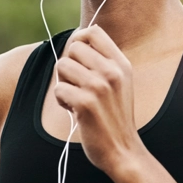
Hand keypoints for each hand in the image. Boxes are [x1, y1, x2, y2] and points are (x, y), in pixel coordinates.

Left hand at [52, 25, 144, 174]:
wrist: (123, 150)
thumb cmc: (116, 117)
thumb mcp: (121, 83)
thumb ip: (104, 61)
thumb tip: (77, 40)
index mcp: (122, 64)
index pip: (93, 31)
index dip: (79, 40)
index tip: (79, 59)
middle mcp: (112, 72)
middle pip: (73, 47)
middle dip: (69, 65)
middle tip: (77, 85)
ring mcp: (99, 87)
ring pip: (62, 66)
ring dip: (64, 83)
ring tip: (77, 98)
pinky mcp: (85, 103)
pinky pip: (58, 89)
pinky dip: (62, 100)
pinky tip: (75, 111)